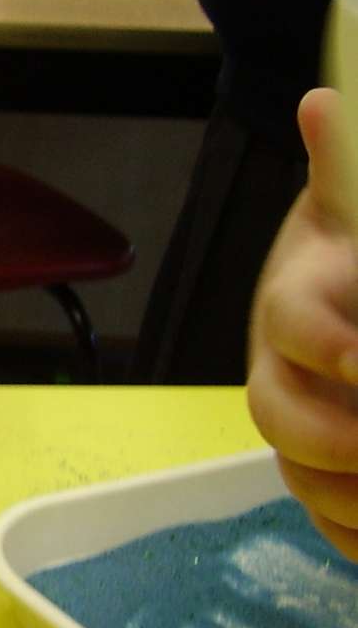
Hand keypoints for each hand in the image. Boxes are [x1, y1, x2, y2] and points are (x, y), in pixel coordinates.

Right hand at [246, 88, 357, 558]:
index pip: (300, 324)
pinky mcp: (318, 476)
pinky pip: (327, 523)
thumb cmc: (355, 246)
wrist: (348, 284)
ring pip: (302, 477)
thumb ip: (344, 163)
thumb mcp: (353, 199)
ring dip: (352, 496)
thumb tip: (323, 105)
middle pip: (278, 416)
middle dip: (337, 438)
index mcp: (299, 300)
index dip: (336, 347)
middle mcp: (282, 368)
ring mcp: (298, 424)